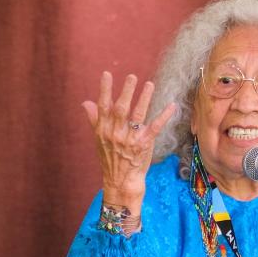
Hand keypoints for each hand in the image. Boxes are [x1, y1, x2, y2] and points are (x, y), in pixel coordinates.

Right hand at [83, 72, 174, 214]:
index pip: (103, 106)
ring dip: (144, 99)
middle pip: (121, 108)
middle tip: (132, 76)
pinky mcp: (143, 145)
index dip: (104, 90)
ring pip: (137, 115)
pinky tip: (172, 106)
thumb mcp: (99, 140)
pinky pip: (154, 127)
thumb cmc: (110, 159)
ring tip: (149, 84)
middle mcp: (115, 134)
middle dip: (126, 91)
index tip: (107, 74)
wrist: (121, 182)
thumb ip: (94, 120)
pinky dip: (164, 116)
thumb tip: (86, 103)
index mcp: (103, 130)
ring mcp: (130, 140)